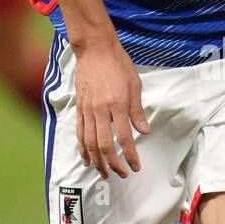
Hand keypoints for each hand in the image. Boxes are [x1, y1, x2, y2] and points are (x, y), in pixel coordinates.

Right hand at [73, 38, 150, 178]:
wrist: (95, 49)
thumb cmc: (118, 64)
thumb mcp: (135, 86)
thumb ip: (137, 111)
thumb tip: (145, 131)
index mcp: (117, 104)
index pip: (124, 138)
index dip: (130, 156)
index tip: (136, 166)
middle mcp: (100, 110)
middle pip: (105, 145)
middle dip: (113, 164)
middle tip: (122, 174)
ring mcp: (87, 110)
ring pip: (89, 143)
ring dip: (97, 161)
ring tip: (104, 173)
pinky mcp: (80, 108)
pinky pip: (80, 133)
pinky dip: (83, 149)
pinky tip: (87, 159)